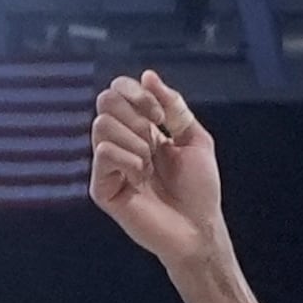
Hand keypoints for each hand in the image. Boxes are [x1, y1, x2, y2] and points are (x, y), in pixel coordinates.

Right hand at [90, 70, 223, 266]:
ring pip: (102, 124)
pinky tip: (141, 178)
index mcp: (140, 129)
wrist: (200, 226)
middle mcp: (120, 143)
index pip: (118, 91)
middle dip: (136, 113)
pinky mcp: (101, 187)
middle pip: (105, 101)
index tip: (161, 115)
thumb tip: (148, 75)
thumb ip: (174, 107)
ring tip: (150, 164)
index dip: (137, 92)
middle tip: (156, 138)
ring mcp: (108, 165)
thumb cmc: (200, 188)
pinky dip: (130, 160)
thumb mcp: (195, 139)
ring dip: (136, 140)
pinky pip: (104, 152)